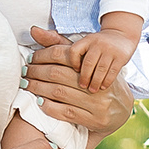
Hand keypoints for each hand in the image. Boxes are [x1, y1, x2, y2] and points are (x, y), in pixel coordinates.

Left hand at [23, 26, 136, 141]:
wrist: (123, 109)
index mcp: (94, 62)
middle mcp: (96, 80)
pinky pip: (67, 112)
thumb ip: (59, 45)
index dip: (42, 56)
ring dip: (39, 89)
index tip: (29, 59)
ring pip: (60, 92)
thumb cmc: (96, 80)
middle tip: (24, 73)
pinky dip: (50, 107)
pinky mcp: (96, 119)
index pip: (62, 54)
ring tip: (27, 86)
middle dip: (37, 72)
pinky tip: (40, 102)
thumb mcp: (84, 61)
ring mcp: (97, 101)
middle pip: (58, 73)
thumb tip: (33, 30)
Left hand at [68, 27, 139, 91]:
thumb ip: (78, 52)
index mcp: (87, 40)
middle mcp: (98, 43)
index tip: (75, 71)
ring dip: (95, 81)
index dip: (73, 62)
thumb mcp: (88, 43)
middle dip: (84, 77)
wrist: (121, 35)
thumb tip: (63, 70)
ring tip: (92, 90)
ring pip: (101, 69)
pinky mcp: (121, 56)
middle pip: (88, 63)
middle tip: (83, 86)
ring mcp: (110, 49)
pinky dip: (107, 81)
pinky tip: (103, 86)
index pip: (75, 50)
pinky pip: (112, 72)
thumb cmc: (100, 45)